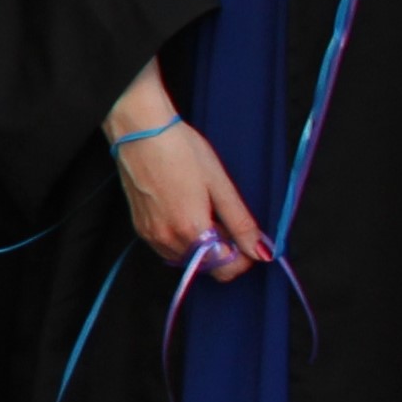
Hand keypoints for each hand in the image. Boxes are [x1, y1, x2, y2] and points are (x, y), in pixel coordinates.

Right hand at [114, 117, 262, 279]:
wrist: (139, 132)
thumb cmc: (181, 150)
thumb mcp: (220, 184)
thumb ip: (241, 223)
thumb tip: (262, 252)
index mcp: (192, 231)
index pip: (225, 269)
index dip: (243, 257)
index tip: (247, 238)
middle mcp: (168, 240)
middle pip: (206, 267)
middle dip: (223, 252)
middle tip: (226, 220)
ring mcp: (151, 235)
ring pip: (186, 259)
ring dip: (202, 247)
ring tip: (205, 213)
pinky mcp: (140, 228)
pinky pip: (168, 249)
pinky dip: (183, 240)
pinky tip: (186, 213)